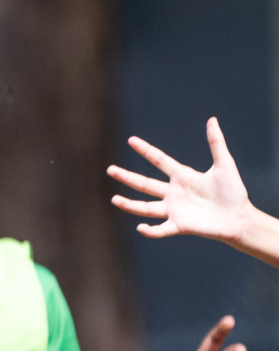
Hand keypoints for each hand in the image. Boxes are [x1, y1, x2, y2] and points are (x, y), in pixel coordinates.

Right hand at [109, 118, 254, 242]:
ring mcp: (174, 210)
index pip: (159, 160)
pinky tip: (141, 228)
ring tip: (114, 199)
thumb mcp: (225, 164)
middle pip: (144, 184)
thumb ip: (216, 143)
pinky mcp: (179, 226)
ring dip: (129, 204)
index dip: (146, 150)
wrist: (239, 218)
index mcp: (182, 176)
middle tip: (110, 169)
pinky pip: (160, 230)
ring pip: (146, 207)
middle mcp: (173, 193)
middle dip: (126, 177)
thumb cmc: (233, 191)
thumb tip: (212, 119)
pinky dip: (150, 231)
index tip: (131, 140)